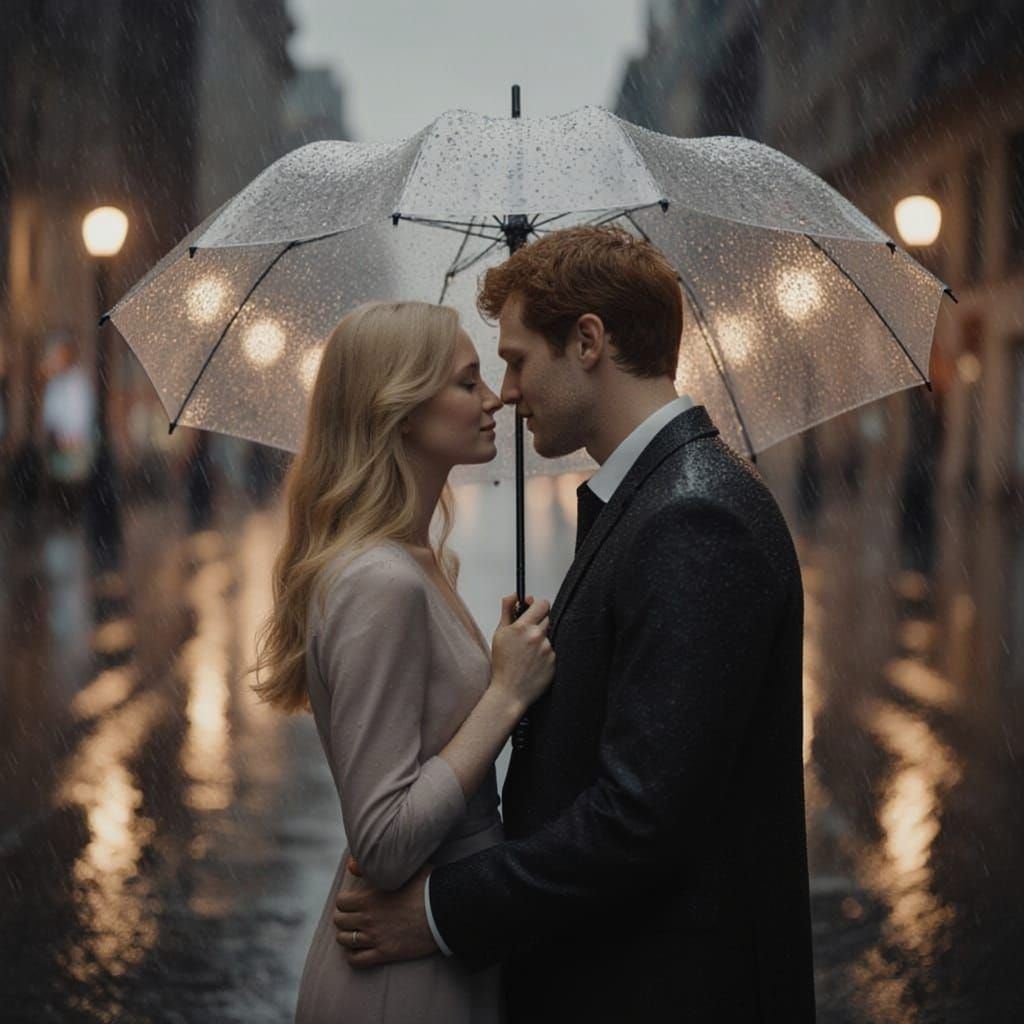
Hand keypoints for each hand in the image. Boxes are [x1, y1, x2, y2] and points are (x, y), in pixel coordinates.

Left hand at [334, 865, 436, 965]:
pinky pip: (356, 960)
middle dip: (344, 917)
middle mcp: (368, 918)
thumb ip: (372, 866)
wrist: (444, 911)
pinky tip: (359, 949)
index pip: (341, 902)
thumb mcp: (403, 869)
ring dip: (347, 935)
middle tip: (353, 916)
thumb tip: (350, 865)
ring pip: (345, 940)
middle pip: (340, 921)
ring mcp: (375, 938)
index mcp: (370, 898)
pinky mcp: (385, 953)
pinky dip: (353, 955)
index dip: (345, 900)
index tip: (352, 901)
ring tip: (356, 931)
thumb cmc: (426, 886)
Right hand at [489, 594, 554, 712]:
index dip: (538, 605)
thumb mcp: (499, 634)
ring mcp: (548, 649)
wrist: (510, 692)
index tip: (533, 608)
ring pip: (549, 635)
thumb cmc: (502, 665)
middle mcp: (538, 636)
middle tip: (526, 635)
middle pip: (547, 618)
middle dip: (537, 623)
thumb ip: (507, 610)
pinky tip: (534, 662)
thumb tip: (513, 595)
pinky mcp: (555, 661)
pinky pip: (553, 650)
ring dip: (541, 639)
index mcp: (523, 627)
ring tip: (528, 653)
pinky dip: (545, 654)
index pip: (542, 604)